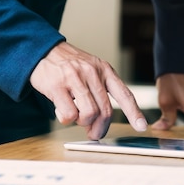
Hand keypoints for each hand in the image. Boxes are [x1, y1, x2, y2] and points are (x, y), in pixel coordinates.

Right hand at [30, 42, 147, 139]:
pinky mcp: (57, 86)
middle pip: (105, 111)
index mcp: (104, 70)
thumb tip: (100, 122)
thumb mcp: (90, 70)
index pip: (124, 94)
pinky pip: (69, 115)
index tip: (142, 127)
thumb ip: (99, 91)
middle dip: (100, 129)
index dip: (134, 113)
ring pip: (88, 114)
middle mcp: (92, 73)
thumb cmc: (67, 66)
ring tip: (74, 115)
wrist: (41, 50)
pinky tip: (61, 109)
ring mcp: (75, 78)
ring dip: (81, 122)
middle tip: (93, 134)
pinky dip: (65, 119)